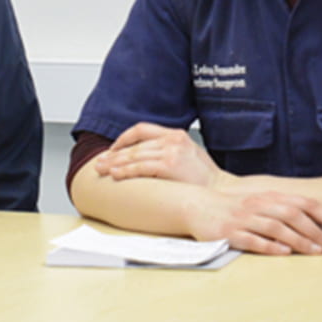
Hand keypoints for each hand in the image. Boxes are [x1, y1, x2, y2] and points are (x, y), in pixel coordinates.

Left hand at [91, 122, 224, 186]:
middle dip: (114, 154)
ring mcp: (171, 151)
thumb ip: (170, 151)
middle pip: (135, 144)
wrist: (221, 192)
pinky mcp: (169, 165)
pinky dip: (125, 170)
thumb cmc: (205, 180)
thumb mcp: (190, 156)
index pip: (142, 129)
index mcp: (177, 135)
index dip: (124, 139)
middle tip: (100, 162)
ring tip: (102, 170)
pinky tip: (116, 175)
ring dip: (115, 163)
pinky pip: (140, 166)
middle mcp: (173, 139)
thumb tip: (149, 158)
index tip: (113, 150)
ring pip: (134, 154)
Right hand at [182, 187, 321, 255]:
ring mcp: (243, 219)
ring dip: (298, 240)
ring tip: (314, 252)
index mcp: (267, 196)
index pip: (301, 202)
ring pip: (276, 228)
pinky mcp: (229, 233)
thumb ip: (281, 210)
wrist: (198, 206)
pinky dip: (270, 246)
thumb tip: (312, 223)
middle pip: (292, 215)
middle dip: (314, 231)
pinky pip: (253, 239)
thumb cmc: (232, 207)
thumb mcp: (258, 202)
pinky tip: (284, 252)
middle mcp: (258, 205)